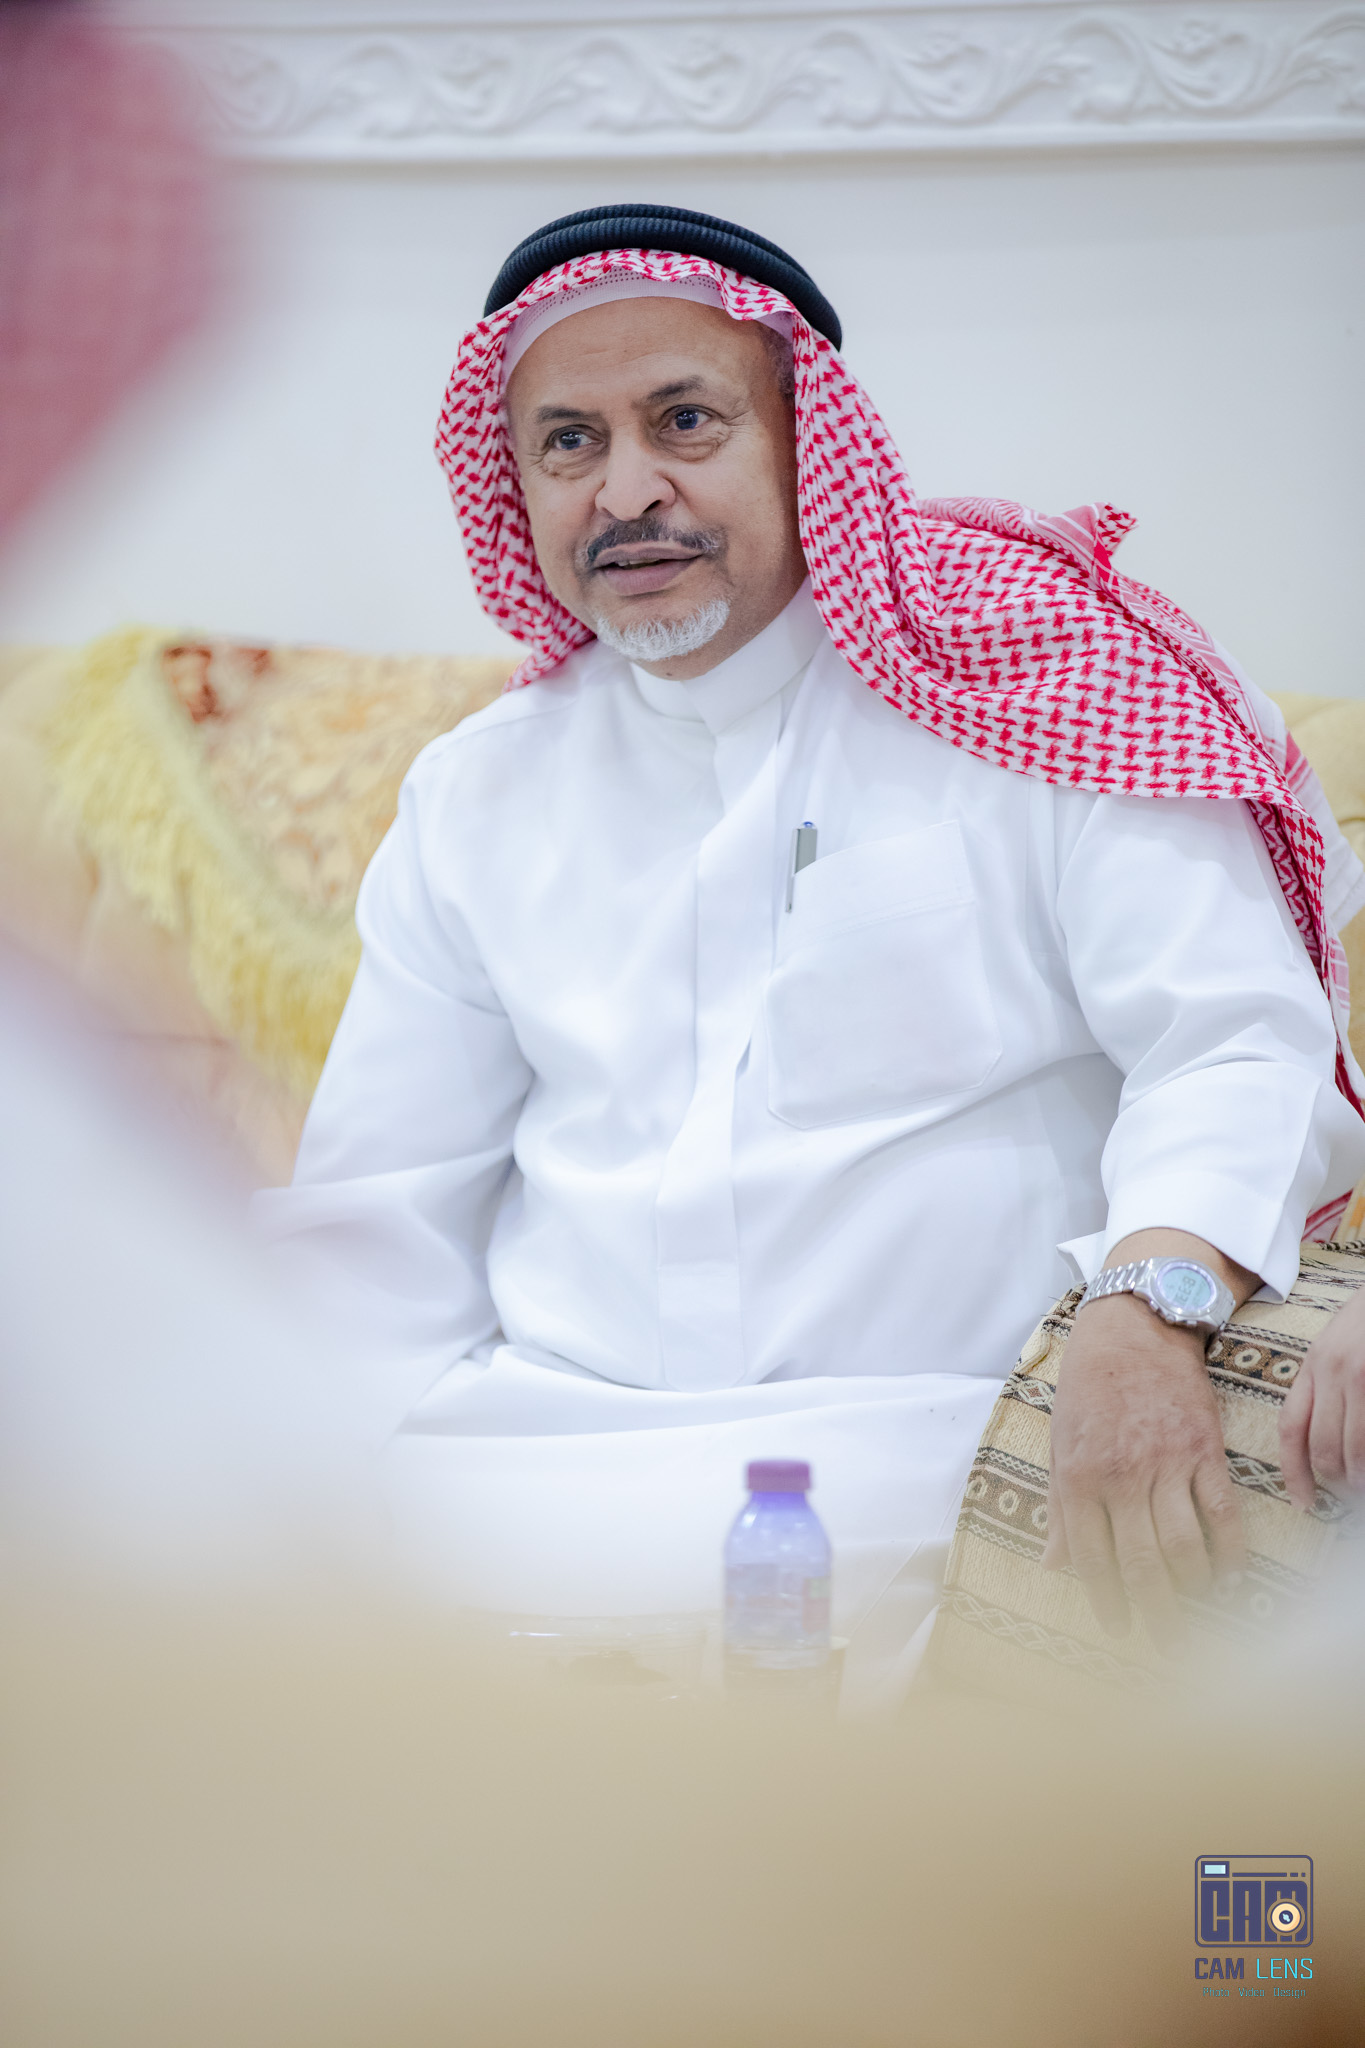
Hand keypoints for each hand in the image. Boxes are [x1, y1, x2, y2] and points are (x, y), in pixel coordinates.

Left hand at [1041, 1232, 1250, 1653]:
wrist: (1132, 1329)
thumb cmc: (1089, 1388)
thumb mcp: (1060, 1444)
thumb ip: (1061, 1508)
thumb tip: (1052, 1564)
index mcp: (1078, 1478)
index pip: (1091, 1557)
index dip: (1106, 1599)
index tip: (1118, 1627)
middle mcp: (1120, 1476)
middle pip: (1141, 1562)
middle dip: (1154, 1611)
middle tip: (1166, 1643)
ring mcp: (1164, 1464)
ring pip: (1183, 1545)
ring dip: (1192, 1587)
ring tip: (1195, 1609)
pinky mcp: (1202, 1450)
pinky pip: (1220, 1513)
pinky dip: (1229, 1549)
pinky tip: (1230, 1574)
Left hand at [1280, 1284, 1364, 1507]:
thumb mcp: (1340, 1344)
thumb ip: (1328, 1384)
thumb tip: (1326, 1444)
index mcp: (1316, 1362)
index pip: (1292, 1427)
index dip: (1294, 1471)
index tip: (1302, 1502)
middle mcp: (1336, 1370)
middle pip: (1324, 1448)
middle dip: (1338, 1481)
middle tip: (1352, 1492)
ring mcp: (1364, 1377)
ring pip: (1356, 1451)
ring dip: (1361, 1477)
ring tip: (1364, 1485)